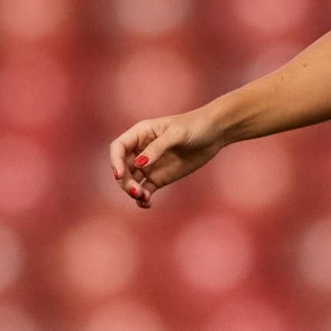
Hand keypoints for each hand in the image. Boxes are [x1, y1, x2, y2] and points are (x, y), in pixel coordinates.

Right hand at [108, 107, 224, 207]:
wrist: (215, 133)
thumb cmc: (195, 126)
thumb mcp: (176, 134)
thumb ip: (157, 148)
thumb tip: (139, 164)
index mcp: (140, 134)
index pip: (118, 148)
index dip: (115, 161)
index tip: (120, 174)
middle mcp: (141, 150)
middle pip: (123, 167)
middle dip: (125, 181)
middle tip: (136, 191)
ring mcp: (149, 165)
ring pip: (132, 181)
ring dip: (133, 191)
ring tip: (143, 197)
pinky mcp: (159, 178)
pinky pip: (145, 190)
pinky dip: (143, 198)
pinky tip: (147, 203)